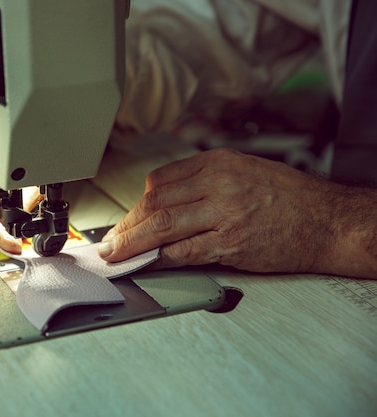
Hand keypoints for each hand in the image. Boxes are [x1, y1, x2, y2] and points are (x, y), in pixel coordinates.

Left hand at [97, 148, 348, 273]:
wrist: (331, 221)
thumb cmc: (293, 198)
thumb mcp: (246, 171)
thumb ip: (206, 182)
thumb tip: (168, 202)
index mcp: (218, 162)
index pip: (160, 182)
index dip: (137, 205)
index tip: (126, 220)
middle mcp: (218, 183)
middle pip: (155, 203)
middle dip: (127, 225)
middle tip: (112, 242)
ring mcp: (225, 212)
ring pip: (163, 227)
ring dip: (134, 243)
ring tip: (117, 255)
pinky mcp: (233, 243)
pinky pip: (185, 251)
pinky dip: (161, 259)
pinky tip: (147, 263)